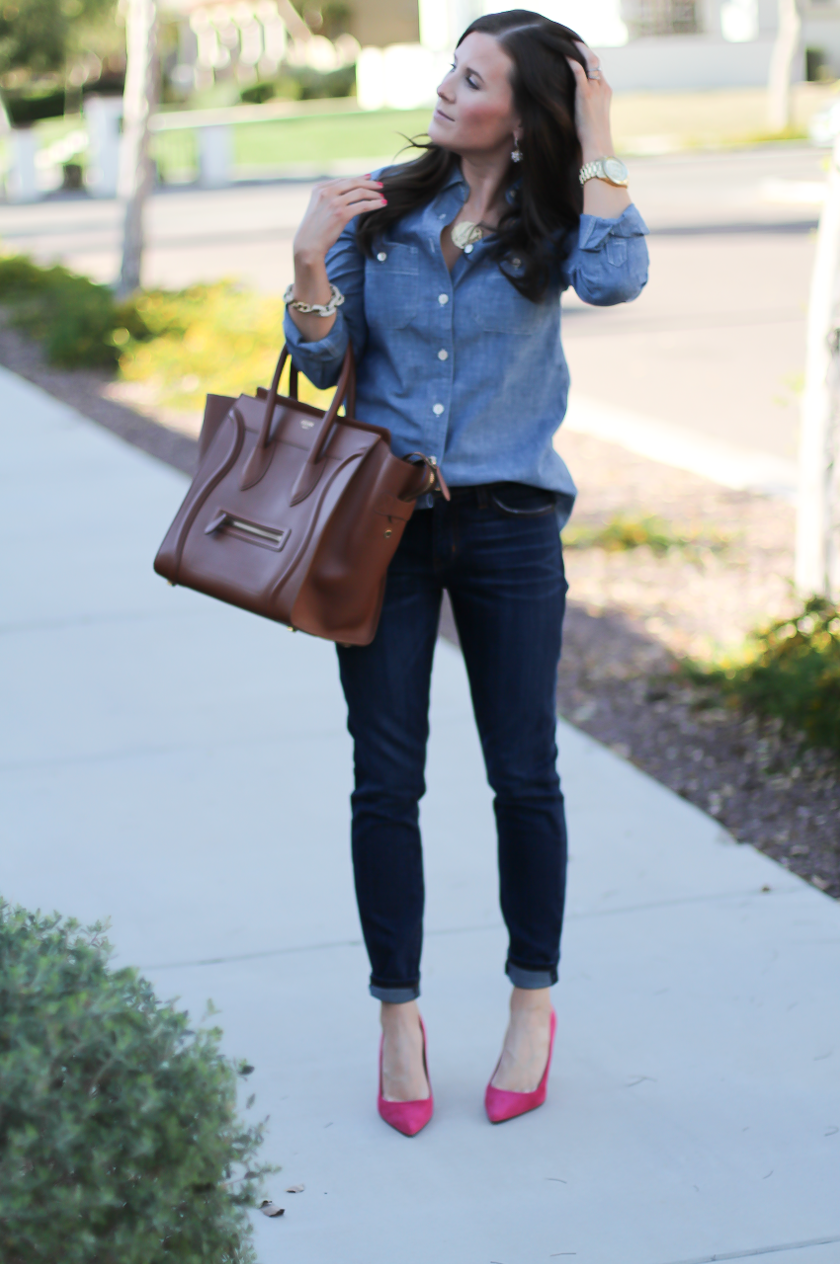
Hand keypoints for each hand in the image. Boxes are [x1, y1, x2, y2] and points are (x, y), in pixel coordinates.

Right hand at [289, 174, 385, 341]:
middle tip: (380, 185)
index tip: (369, 178)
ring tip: (382, 196)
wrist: (308, 246)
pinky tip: (382, 204)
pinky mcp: (342, 214)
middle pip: (353, 183)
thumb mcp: (317, 209)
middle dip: (369, 183)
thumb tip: (344, 197)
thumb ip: (328, 199)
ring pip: (360, 193)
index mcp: (319, 189)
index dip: (358, 178)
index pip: (343, 180)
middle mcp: (326, 192)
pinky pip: (363, 205)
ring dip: (374, 193)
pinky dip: (375, 204)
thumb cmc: (314, 231)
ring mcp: (334, 202)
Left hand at [566, 42, 613, 162]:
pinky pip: (579, 71)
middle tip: (571, 43)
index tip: (577, 55)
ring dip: (579, 50)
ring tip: (567, 43)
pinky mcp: (586, 94)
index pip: (597, 71)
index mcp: (606, 92)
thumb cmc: (593, 140)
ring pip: (589, 62)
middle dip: (584, 51)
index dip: (588, 61)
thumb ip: (587, 110)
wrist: (598, 146)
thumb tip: (577, 112)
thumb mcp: (591, 121)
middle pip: (595, 62)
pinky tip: (564, 54)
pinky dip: (572, 60)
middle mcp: (603, 87)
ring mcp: (596, 89)